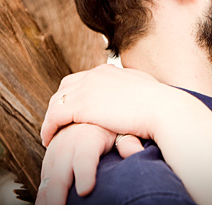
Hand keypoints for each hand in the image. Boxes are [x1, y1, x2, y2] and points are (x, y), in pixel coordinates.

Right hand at [35, 123, 143, 204]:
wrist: (82, 117)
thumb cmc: (106, 128)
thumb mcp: (119, 130)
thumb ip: (127, 142)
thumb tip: (136, 152)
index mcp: (87, 139)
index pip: (84, 158)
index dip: (84, 173)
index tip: (86, 191)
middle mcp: (66, 148)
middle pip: (60, 174)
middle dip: (58, 196)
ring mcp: (53, 157)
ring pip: (47, 182)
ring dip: (46, 203)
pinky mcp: (48, 165)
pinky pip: (43, 185)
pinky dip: (42, 201)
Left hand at [40, 64, 164, 146]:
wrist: (163, 109)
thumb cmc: (160, 105)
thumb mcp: (145, 88)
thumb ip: (134, 87)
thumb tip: (140, 92)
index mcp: (107, 70)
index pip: (81, 79)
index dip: (74, 95)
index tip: (73, 110)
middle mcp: (94, 75)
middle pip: (65, 88)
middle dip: (59, 104)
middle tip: (57, 122)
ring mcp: (86, 88)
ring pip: (56, 102)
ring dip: (51, 118)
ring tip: (50, 134)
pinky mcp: (81, 106)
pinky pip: (54, 117)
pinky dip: (48, 128)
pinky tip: (49, 140)